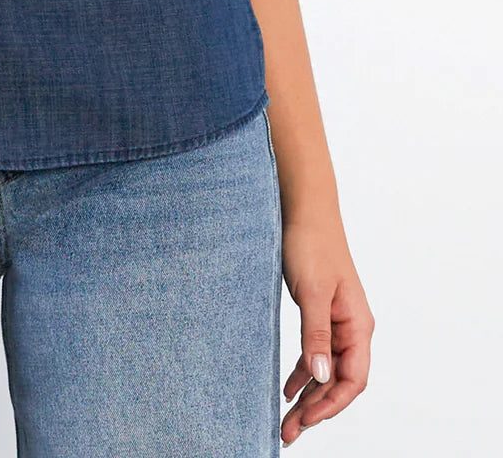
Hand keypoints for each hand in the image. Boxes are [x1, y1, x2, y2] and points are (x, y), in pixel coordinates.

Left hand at [280, 215, 374, 443]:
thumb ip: (315, 335)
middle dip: (315, 409)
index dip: (330, 404)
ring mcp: (336, 322)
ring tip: (285, 421)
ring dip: (307, 396)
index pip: (352, 379)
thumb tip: (319, 378)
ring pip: (324, 370)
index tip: (306, 420)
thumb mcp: (311, 292)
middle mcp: (352, 328)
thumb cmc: (311, 244)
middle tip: (287, 432)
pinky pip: (314, 353)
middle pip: (338, 381)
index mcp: (358, 325)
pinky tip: (287, 389)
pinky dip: (302, 373)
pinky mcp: (320, 314)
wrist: (304, 210)